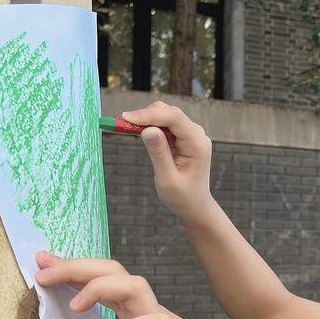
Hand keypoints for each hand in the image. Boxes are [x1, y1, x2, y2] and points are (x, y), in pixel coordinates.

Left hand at [34, 251, 247, 318]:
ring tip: (75, 305)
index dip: (74, 270)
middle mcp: (147, 311)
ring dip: (101, 288)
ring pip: (132, 286)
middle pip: (112, 272)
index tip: (44, 264)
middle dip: (76, 267)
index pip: (104, 280)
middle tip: (42, 269)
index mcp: (140, 313)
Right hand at [120, 100, 213, 219]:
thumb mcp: (167, 179)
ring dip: (147, 119)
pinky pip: (166, 124)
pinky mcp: (184, 137)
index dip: (149, 115)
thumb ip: (158, 153)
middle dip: (146, 115)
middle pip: (170, 113)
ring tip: (128, 129)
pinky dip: (151, 125)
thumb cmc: (182, 196)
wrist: (194, 205)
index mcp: (197, 144)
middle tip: (122, 124)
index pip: (174, 118)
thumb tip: (148, 130)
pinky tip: (139, 133)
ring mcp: (192, 135)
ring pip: (166, 116)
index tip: (126, 117)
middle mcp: (197, 135)